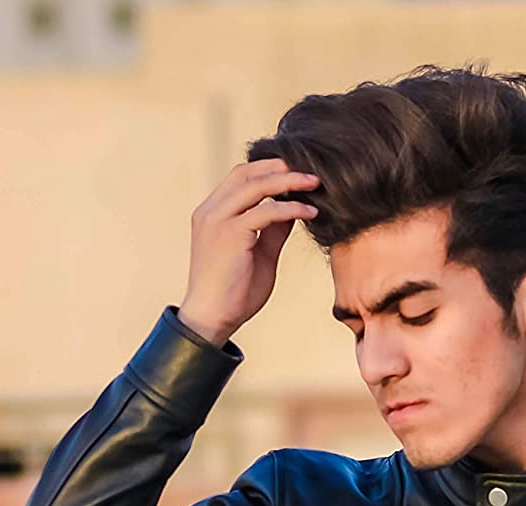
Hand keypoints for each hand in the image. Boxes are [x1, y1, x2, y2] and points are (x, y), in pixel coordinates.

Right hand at [178, 158, 321, 345]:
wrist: (212, 319)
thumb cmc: (233, 293)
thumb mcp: (259, 254)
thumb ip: (273, 230)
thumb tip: (292, 211)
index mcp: (212, 213)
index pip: (239, 177)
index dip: (267, 168)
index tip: (295, 171)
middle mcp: (211, 211)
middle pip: (246, 172)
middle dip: (279, 166)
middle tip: (309, 170)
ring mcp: (217, 220)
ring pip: (256, 185)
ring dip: (288, 181)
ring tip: (314, 183)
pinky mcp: (230, 234)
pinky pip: (266, 212)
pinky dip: (291, 208)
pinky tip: (310, 212)